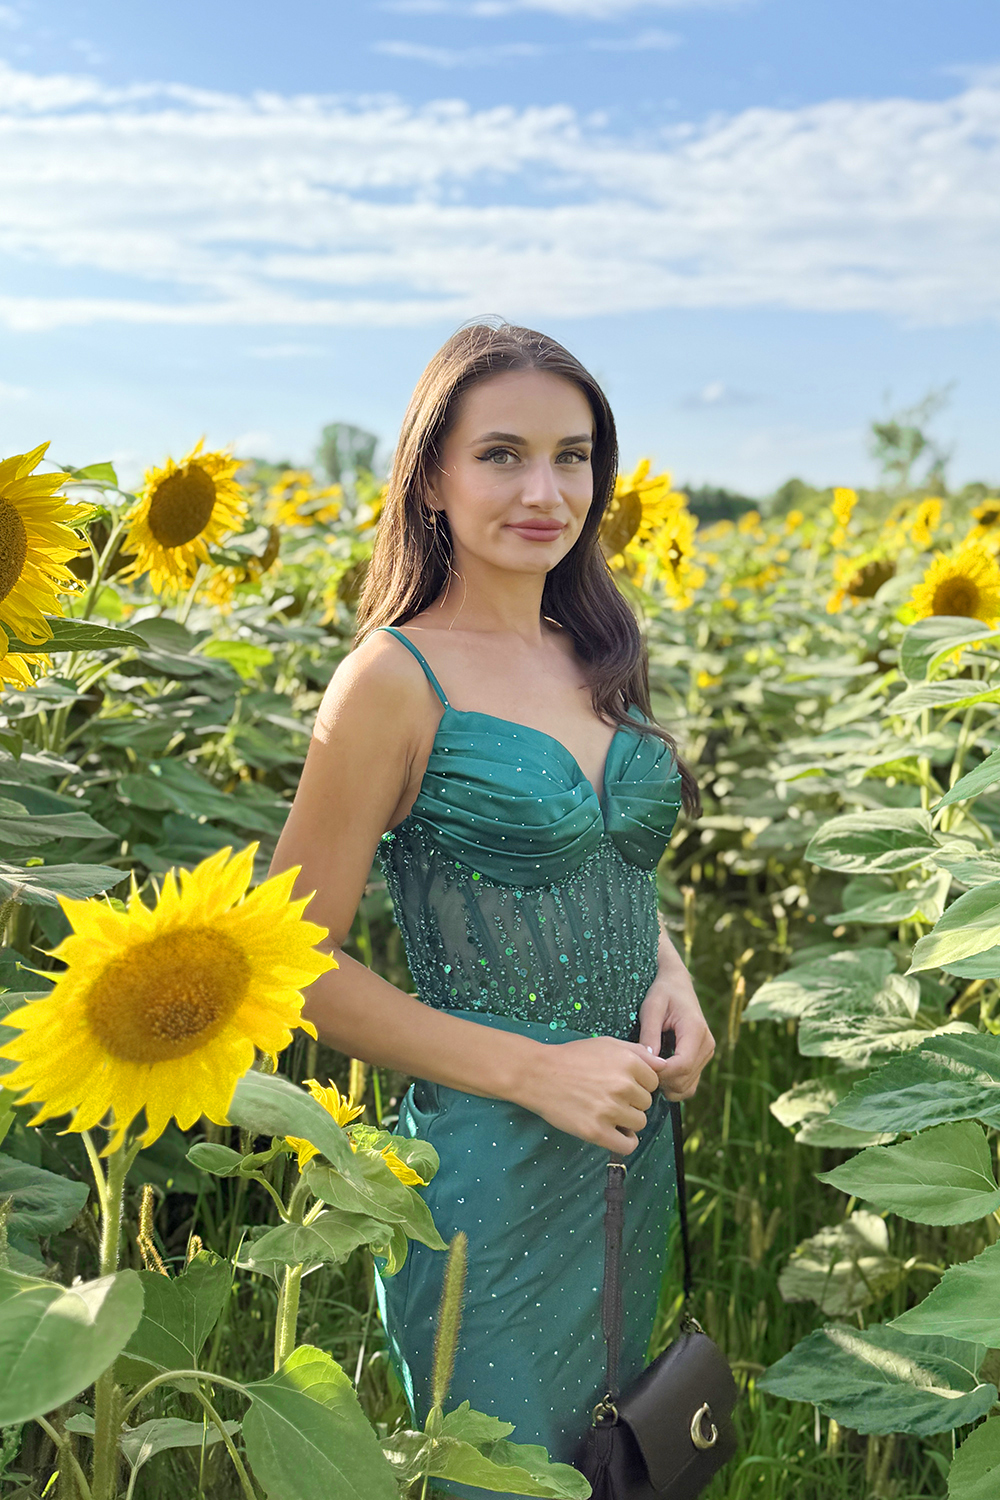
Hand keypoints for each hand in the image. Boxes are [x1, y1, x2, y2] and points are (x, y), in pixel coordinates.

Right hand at [514, 1036, 663, 1153]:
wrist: (538, 1074)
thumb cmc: (572, 1057)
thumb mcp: (607, 1044)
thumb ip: (638, 1052)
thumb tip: (663, 1065)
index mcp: (628, 1062)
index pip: (653, 1082)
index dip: (639, 1084)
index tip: (623, 1084)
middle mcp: (622, 1086)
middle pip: (646, 1103)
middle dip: (633, 1101)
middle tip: (610, 1096)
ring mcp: (610, 1110)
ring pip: (639, 1123)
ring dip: (628, 1120)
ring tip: (609, 1112)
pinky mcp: (596, 1131)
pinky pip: (627, 1145)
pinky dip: (626, 1141)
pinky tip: (616, 1133)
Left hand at [637, 965, 714, 1101]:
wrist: (677, 984)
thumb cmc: (662, 992)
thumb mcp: (651, 1008)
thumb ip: (649, 1034)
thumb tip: (648, 1061)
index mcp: (695, 1030)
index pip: (682, 1065)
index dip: (662, 1073)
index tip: (642, 1068)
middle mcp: (707, 1044)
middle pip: (685, 1079)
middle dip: (662, 1081)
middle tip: (640, 1070)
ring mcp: (707, 1052)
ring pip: (689, 1086)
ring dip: (667, 1086)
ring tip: (648, 1071)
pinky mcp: (703, 1058)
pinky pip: (690, 1083)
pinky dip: (674, 1085)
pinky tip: (658, 1073)